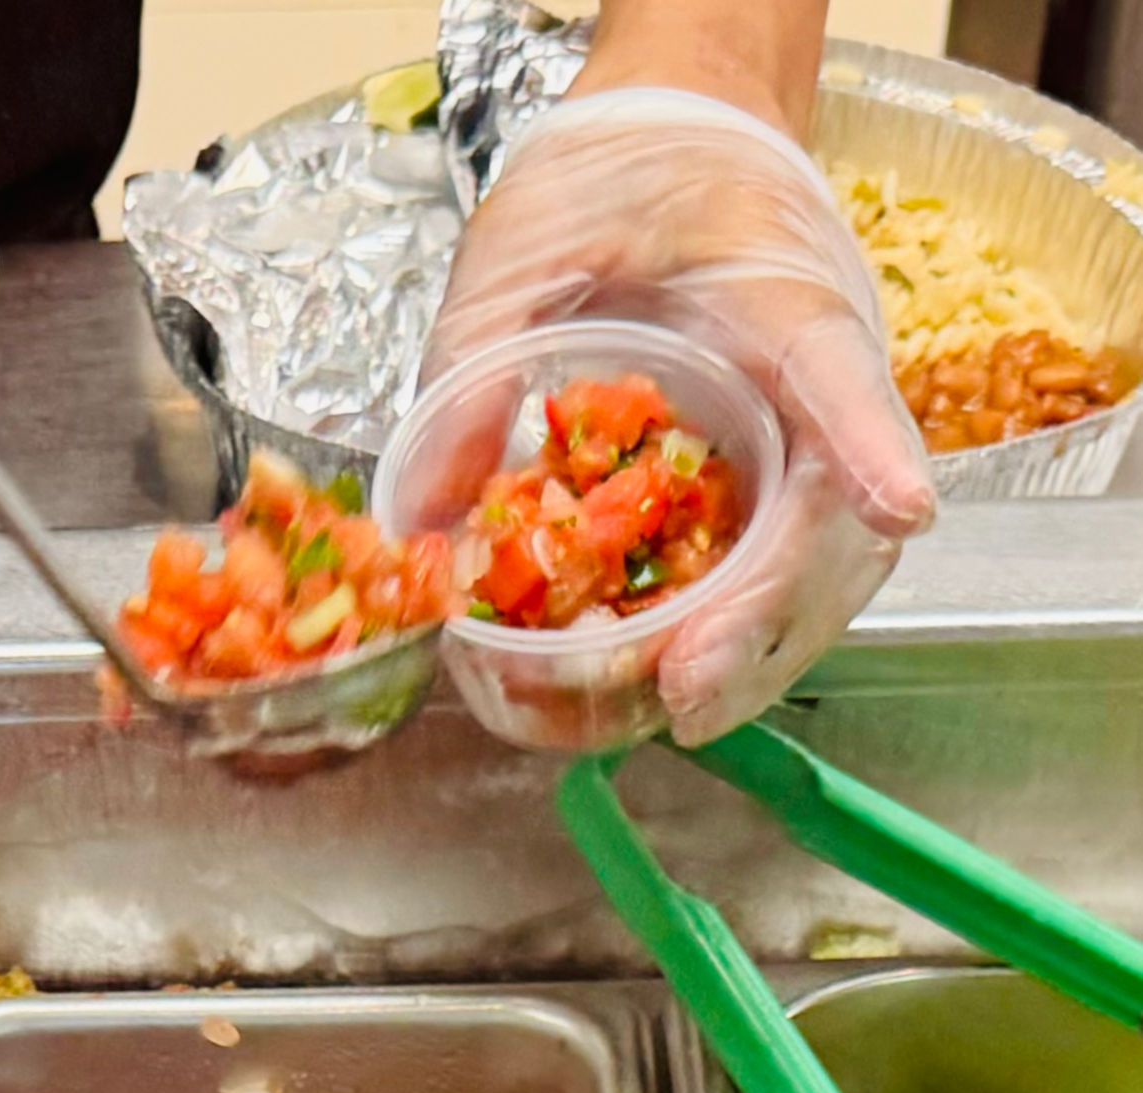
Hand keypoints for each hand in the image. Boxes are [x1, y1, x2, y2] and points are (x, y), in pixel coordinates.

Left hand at [419, 89, 935, 744]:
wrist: (671, 148)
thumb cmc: (618, 178)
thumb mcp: (526, 246)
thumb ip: (476, 362)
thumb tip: (427, 520)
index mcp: (783, 299)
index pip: (840, 370)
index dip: (870, 445)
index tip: (898, 508)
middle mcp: (815, 390)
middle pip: (830, 526)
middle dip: (761, 624)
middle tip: (686, 689)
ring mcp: (800, 450)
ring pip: (806, 581)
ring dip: (738, 659)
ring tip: (661, 711)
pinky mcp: (763, 492)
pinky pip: (758, 582)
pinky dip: (707, 641)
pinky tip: (639, 681)